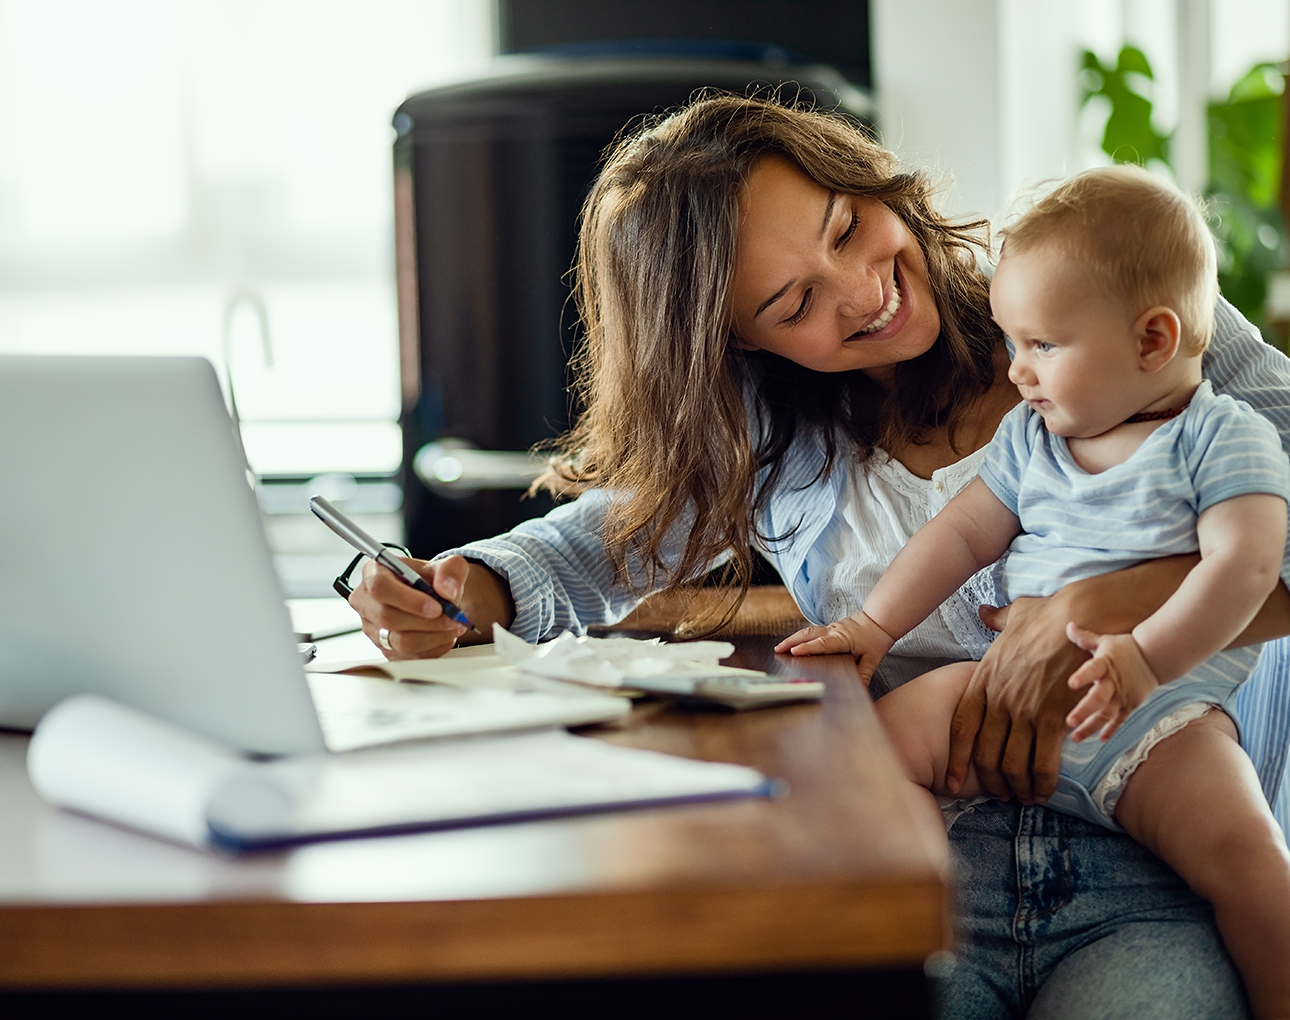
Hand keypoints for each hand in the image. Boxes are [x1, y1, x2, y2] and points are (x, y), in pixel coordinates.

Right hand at [347, 554, 470, 659]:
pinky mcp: (385, 649)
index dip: (408, 599)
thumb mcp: (449, 565)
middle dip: (427, 621)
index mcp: (374, 571)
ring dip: (434, 636)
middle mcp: (366, 601)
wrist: (436, 600)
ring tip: (453, 625)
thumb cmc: (434, 579)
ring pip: (400, 641)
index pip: (380, 586)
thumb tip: (447, 590)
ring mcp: (373, 628)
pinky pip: (409, 656)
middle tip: (453, 618)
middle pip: (388, 617)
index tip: (437, 607)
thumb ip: (451, 571)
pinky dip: (434, 648)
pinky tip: (445, 635)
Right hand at [775, 612, 893, 686]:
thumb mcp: (873, 659)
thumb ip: (865, 674)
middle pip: (809, 634)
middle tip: (778, 650)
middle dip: (792, 641)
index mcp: (843, 639)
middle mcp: (834, 631)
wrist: (880, 620)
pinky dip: (801, 637)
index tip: (794, 651)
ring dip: (793, 638)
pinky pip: (812, 631)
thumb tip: (860, 690)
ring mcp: (831, 628)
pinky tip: (793, 643)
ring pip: (808, 631)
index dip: (808, 648)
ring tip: (780, 647)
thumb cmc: (876, 639)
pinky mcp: (830, 628)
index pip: (823, 644)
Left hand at [945, 556, 1195, 803]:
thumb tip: (983, 612)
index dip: (956, 759)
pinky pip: (1044, 762)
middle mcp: (998, 699)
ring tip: (1025, 797)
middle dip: (991, 782)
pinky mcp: (1052, 717)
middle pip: (985, 754)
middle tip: (1001, 795)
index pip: (961, 728)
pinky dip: (1044, 782)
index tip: (953, 782)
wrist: (1079, 617)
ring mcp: (1023, 710)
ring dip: (1018, 787)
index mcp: (983, 680)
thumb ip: (995, 619)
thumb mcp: (1013, 615)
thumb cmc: (1048, 615)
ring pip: (1013, 764)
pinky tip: (1046, 790)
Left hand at [1064, 623, 1159, 741]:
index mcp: (1105, 664)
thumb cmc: (1125, 648)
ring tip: (1076, 737)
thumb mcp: (1105, 641)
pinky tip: (1100, 739)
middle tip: (1069, 721)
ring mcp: (1123, 696)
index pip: (1093, 669)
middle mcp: (1114, 682)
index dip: (1083, 676)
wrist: (1155, 657)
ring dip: (1091, 726)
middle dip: (1084, 711)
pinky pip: (1120, 720)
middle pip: (1099, 699)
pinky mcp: (1130, 704)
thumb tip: (1068, 625)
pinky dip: (1111, 729)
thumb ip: (1085, 638)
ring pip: (1107, 714)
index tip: (1071, 683)